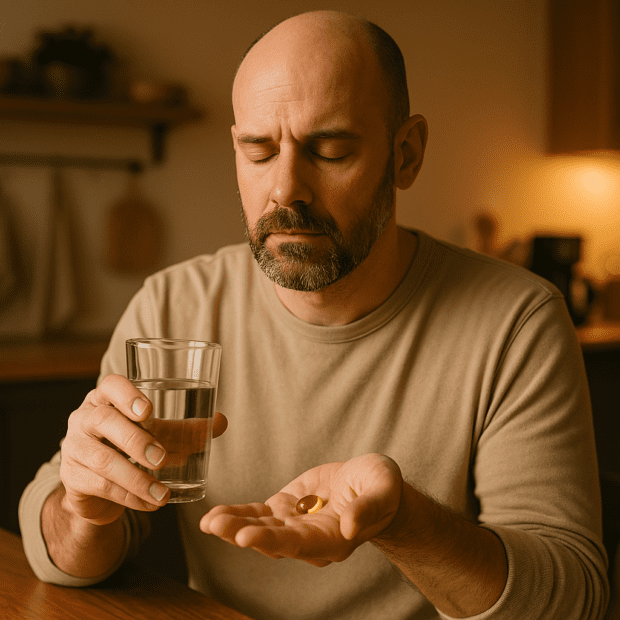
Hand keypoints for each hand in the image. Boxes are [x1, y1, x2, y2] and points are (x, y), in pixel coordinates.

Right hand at [59, 374, 226, 525]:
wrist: (100, 486)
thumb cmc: (131, 446)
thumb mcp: (157, 433)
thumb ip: (186, 429)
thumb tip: (221, 421)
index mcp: (107, 398)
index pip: (111, 385)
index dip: (127, 395)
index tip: (147, 411)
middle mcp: (85, 417)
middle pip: (103, 421)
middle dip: (135, 440)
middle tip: (162, 458)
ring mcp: (74, 447)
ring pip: (102, 459)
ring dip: (136, 478)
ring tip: (163, 494)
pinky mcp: (72, 477)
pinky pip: (100, 486)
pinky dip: (129, 497)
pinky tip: (151, 503)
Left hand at [200, 453, 401, 566]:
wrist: (371, 483)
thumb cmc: (382, 487)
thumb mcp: (382, 490)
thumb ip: (367, 508)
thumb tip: (351, 527)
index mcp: (334, 540)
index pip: (299, 544)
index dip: (271, 540)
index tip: (245, 537)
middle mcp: (310, 540)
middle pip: (272, 541)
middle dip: (242, 533)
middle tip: (216, 525)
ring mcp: (294, 525)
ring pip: (260, 529)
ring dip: (234, 525)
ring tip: (208, 521)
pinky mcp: (285, 508)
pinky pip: (258, 514)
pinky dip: (238, 514)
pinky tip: (216, 515)